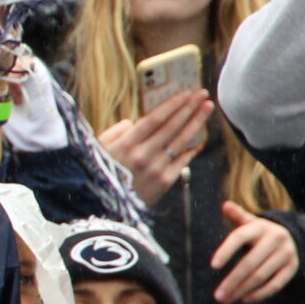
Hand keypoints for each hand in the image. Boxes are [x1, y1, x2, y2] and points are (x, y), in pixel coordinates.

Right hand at [98, 87, 212, 204]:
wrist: (105, 210)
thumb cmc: (100, 177)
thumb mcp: (98, 150)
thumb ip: (115, 132)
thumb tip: (131, 122)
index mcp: (126, 144)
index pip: (155, 118)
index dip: (172, 104)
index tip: (185, 93)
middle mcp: (143, 154)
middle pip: (171, 126)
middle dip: (189, 108)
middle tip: (202, 94)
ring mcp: (156, 168)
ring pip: (180, 141)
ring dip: (196, 122)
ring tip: (207, 108)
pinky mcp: (165, 182)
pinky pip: (182, 161)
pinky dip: (192, 148)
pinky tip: (201, 138)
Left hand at [212, 202, 300, 303]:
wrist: (291, 237)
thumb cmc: (259, 232)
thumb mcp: (249, 222)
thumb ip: (237, 216)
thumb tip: (226, 206)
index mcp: (259, 226)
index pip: (239, 237)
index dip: (226, 251)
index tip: (213, 266)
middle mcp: (275, 239)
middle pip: (249, 263)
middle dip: (232, 281)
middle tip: (217, 296)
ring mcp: (285, 254)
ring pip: (260, 276)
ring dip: (241, 290)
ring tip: (226, 300)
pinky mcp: (292, 267)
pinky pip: (275, 284)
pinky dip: (259, 294)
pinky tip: (244, 299)